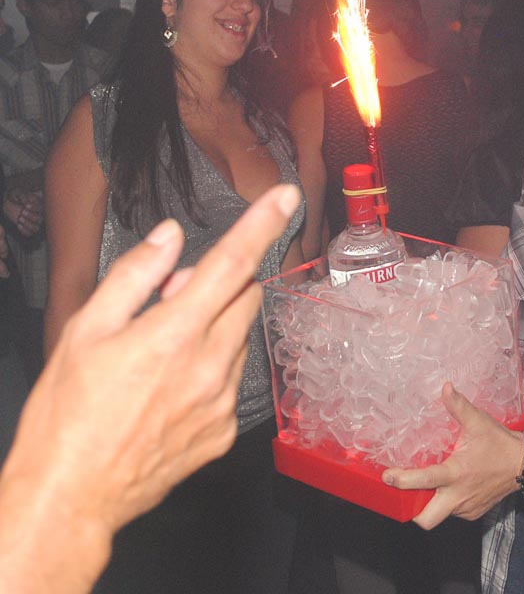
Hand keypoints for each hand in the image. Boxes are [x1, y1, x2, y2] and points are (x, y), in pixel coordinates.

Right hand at [0, 184, 299, 556]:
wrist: (71, 494)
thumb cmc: (67, 415)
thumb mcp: (85, 331)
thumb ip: (134, 275)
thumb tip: (169, 238)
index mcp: (174, 334)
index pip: (232, 263)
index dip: (263, 224)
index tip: (286, 198)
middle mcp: (210, 366)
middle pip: (245, 298)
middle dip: (220, 287)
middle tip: (171, 304)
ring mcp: (222, 402)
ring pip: (240, 339)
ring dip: (215, 330)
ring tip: (162, 356)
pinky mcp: (225, 430)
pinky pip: (234, 382)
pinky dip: (213, 371)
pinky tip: (172, 390)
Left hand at [3, 188, 41, 236]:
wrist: (12, 203)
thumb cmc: (18, 197)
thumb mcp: (20, 193)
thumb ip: (24, 196)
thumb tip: (26, 200)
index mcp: (40, 206)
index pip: (42, 209)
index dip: (35, 208)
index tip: (26, 205)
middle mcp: (40, 216)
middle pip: (40, 219)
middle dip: (31, 216)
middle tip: (22, 212)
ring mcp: (35, 224)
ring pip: (36, 228)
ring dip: (27, 224)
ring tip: (20, 219)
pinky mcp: (29, 230)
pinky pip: (29, 233)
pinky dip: (24, 231)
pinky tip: (18, 225)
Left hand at [381, 383, 523, 529]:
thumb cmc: (501, 444)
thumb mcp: (478, 422)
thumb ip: (458, 406)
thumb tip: (445, 388)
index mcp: (456, 473)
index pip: (423, 481)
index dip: (401, 481)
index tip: (388, 476)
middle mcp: (459, 495)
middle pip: (426, 519)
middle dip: (411, 511)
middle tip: (405, 494)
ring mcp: (467, 507)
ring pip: (440, 514)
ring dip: (431, 503)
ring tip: (430, 485)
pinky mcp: (474, 512)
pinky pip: (454, 512)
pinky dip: (447, 502)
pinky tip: (451, 486)